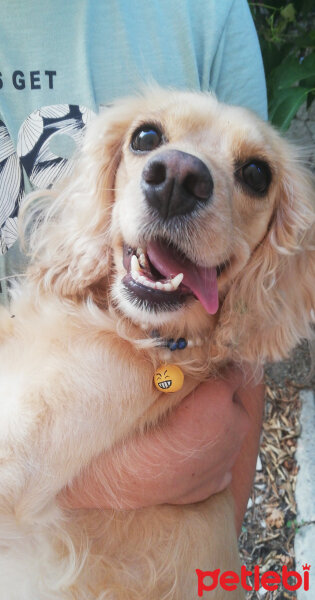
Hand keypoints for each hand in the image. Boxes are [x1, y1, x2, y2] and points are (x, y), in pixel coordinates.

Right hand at [58, 367, 260, 513]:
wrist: (120, 478)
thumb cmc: (134, 426)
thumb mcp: (155, 381)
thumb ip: (183, 369)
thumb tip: (190, 355)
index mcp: (220, 397)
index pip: (235, 368)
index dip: (217, 368)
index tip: (203, 370)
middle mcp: (234, 425)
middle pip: (234, 400)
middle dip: (217, 398)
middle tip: (189, 400)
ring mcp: (228, 457)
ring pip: (228, 430)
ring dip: (214, 426)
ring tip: (182, 429)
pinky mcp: (218, 481)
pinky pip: (220, 459)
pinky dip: (207, 454)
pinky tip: (184, 453)